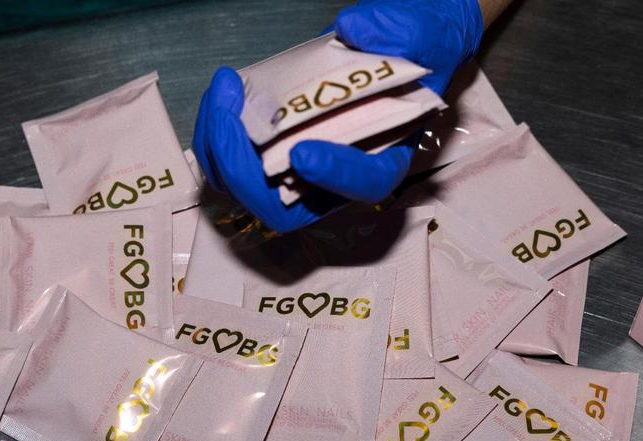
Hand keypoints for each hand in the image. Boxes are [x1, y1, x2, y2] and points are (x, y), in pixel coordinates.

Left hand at [192, 0, 483, 232]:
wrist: (398, 45)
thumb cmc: (416, 45)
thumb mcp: (423, 30)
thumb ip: (398, 29)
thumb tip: (352, 29)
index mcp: (388, 155)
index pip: (364, 184)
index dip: (333, 176)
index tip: (302, 152)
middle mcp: (340, 179)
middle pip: (284, 208)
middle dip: (245, 168)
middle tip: (227, 114)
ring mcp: (301, 172)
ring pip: (250, 189)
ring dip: (222, 149)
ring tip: (223, 92)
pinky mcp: (274, 153)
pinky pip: (236, 162)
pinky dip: (219, 133)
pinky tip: (225, 90)